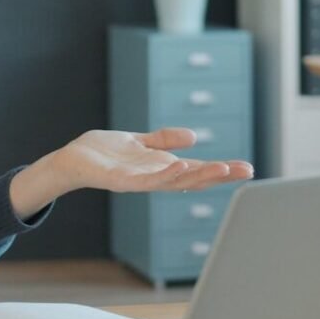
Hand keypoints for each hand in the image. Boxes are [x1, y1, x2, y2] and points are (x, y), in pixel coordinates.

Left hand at [9, 128, 253, 219]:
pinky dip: (164, 175)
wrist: (72, 160)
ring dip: (197, 176)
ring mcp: (139, 181)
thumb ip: (164, 140)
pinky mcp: (120, 180)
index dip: (222, 170)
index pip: (197, 170)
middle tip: (244, 171)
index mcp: (161, 169)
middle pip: (192, 179)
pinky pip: (146, 180)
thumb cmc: (104, 153)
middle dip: (219, 175)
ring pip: (173, 182)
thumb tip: (194, 137)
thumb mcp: (140, 142)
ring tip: (220, 168)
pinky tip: (180, 167)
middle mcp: (154, 178)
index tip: (247, 168)